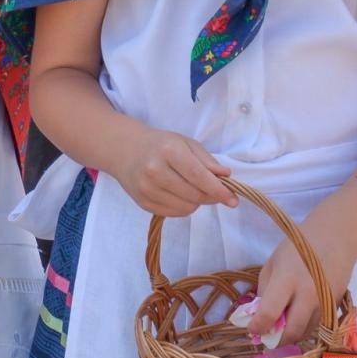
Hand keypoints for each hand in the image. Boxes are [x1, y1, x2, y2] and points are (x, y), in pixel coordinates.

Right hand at [109, 127, 236, 216]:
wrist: (123, 149)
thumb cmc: (159, 144)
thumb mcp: (185, 143)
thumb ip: (207, 160)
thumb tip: (226, 177)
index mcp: (169, 151)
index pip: (199, 177)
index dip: (219, 190)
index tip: (233, 199)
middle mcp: (155, 170)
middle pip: (195, 195)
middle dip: (210, 196)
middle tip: (213, 190)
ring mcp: (147, 188)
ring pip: (187, 208)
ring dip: (196, 202)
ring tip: (191, 188)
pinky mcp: (143, 202)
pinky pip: (174, 213)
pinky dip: (183, 207)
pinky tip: (178, 194)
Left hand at [249, 226, 353, 346]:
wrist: (334, 239)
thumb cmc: (297, 247)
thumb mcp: (272, 263)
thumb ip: (265, 288)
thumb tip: (259, 313)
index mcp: (286, 279)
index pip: (269, 313)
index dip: (258, 326)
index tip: (251, 329)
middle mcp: (308, 294)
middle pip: (292, 331)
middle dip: (276, 340)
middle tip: (266, 337)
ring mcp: (325, 302)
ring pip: (307, 332)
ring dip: (292, 335)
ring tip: (281, 328)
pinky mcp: (336, 306)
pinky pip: (318, 324)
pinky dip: (305, 327)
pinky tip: (297, 319)